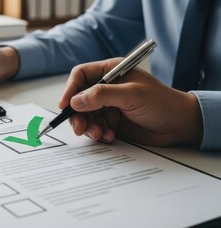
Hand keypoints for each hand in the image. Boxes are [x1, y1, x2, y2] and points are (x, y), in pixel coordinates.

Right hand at [58, 58, 202, 146]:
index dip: (70, 89)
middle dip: (77, 114)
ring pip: (85, 115)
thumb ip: (101, 96)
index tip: (65, 105)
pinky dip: (98, 134)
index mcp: (111, 72)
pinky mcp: (111, 122)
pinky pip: (95, 127)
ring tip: (98, 134)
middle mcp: (106, 88)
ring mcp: (108, 105)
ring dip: (88, 126)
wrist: (180, 125)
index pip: (81, 75)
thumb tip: (75, 101)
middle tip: (79, 128)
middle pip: (79, 98)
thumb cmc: (162, 102)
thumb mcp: (131, 95)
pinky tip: (109, 137)